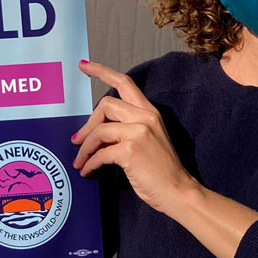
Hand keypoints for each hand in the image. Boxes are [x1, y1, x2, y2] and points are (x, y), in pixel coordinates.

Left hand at [70, 59, 199, 213]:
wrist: (178, 192)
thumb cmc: (162, 170)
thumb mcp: (148, 140)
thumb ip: (127, 129)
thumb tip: (95, 132)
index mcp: (150, 112)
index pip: (125, 82)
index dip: (102, 72)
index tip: (84, 66)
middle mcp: (145, 117)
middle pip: (106, 104)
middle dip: (88, 124)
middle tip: (78, 141)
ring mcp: (138, 133)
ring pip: (99, 130)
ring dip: (85, 148)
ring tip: (80, 161)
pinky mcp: (130, 151)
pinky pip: (100, 153)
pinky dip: (90, 163)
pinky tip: (88, 171)